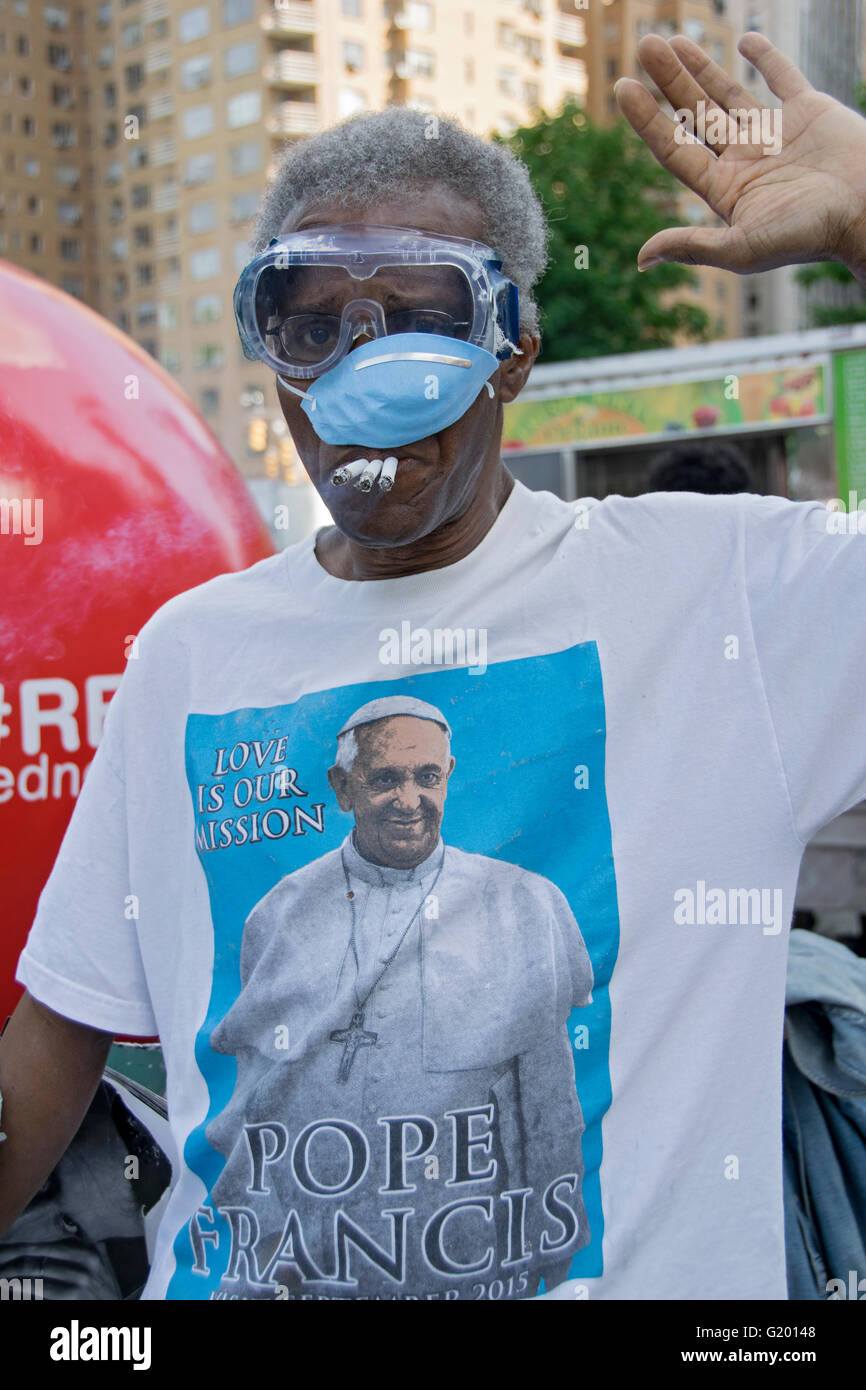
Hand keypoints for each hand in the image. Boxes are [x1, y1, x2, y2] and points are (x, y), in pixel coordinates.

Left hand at [614, 32, 865, 282]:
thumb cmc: (807, 235)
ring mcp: (776, 135)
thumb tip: (642, 258)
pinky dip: (765, 57)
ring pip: (728, 93)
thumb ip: (692, 245)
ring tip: (671, 41)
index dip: (647, 119)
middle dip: (669, 82)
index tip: (623, 87)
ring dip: (700, 67)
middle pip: (695, 115)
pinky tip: (744, 40)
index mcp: (726, 189)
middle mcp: (746, 160)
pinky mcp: (810, 112)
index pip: (674, 149)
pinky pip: (783, 77)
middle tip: (645, 45)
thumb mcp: (741, 247)